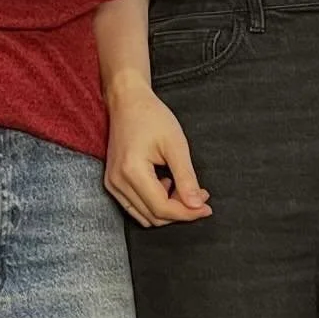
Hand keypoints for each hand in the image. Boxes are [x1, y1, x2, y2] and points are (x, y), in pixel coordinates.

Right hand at [104, 84, 210, 228]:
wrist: (127, 101)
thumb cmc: (151, 116)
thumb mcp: (176, 144)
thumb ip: (186, 178)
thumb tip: (197, 206)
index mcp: (131, 171)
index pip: (162, 208)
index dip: (188, 212)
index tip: (207, 206)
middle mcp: (117, 182)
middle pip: (154, 216)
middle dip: (180, 211)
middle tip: (200, 195)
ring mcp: (112, 183)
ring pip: (144, 216)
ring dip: (167, 210)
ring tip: (182, 189)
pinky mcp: (112, 182)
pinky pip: (135, 206)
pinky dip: (153, 204)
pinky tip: (165, 185)